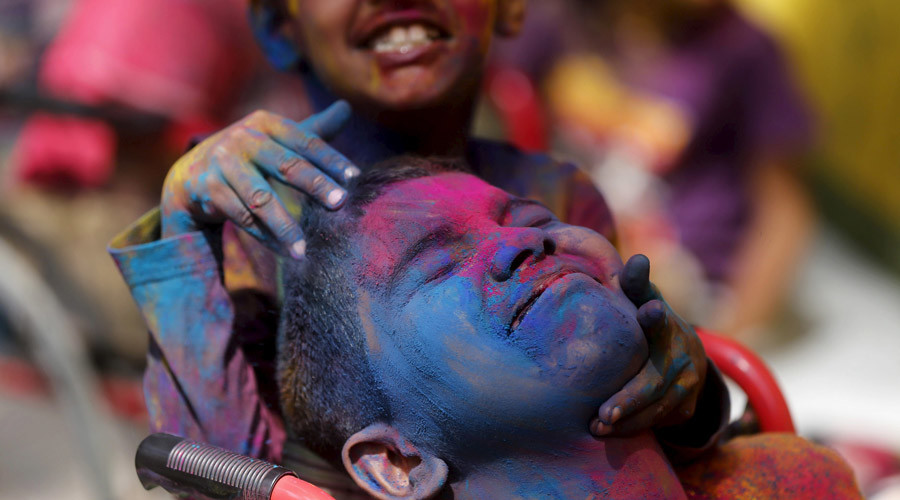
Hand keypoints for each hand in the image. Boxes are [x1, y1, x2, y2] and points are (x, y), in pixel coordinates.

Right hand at [160, 101, 359, 257]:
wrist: (191, 174)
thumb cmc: (249, 156)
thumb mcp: (277, 138)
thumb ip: (313, 128)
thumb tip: (347, 107)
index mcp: (266, 123)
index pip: (305, 141)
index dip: (330, 159)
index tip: (354, 178)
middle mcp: (243, 139)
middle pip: (286, 165)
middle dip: (314, 185)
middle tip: (340, 203)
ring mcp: (223, 164)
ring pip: (260, 199)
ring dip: (284, 225)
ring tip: (304, 248)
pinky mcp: (209, 190)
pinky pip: (243, 218)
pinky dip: (265, 237)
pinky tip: (285, 251)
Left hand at [590, 254, 706, 435]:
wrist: (685, 354)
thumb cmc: (648, 323)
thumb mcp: (643, 301)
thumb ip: (634, 284)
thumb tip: (638, 260)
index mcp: (665, 324)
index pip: (660, 318)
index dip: (654, 315)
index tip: (650, 310)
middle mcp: (682, 355)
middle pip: (655, 381)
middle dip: (629, 399)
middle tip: (601, 415)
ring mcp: (688, 384)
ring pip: (657, 408)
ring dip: (627, 421)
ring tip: (596, 428)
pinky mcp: (686, 408)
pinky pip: (659, 422)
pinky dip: (634, 428)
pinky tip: (611, 433)